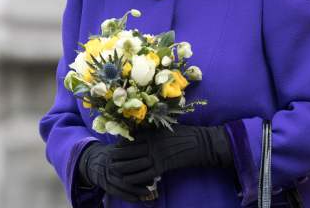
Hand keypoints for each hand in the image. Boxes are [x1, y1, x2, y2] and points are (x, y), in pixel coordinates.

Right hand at [77, 141, 153, 201]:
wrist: (95, 162)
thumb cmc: (114, 152)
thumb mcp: (119, 145)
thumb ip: (130, 143)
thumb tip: (147, 141)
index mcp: (114, 153)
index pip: (128, 156)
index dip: (140, 159)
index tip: (152, 162)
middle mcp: (110, 166)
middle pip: (126, 172)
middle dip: (141, 177)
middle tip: (154, 179)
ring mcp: (107, 177)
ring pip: (123, 185)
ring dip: (136, 190)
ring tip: (148, 192)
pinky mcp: (106, 186)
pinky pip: (117, 193)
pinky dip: (128, 197)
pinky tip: (137, 199)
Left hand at [110, 125, 233, 182]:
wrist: (200, 144)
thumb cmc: (186, 134)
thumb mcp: (168, 129)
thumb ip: (155, 132)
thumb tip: (144, 134)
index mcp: (154, 133)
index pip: (133, 139)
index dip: (123, 144)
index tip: (115, 146)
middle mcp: (153, 144)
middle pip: (131, 151)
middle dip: (119, 156)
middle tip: (110, 159)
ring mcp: (158, 155)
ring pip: (136, 163)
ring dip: (124, 167)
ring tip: (114, 169)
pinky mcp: (163, 166)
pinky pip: (146, 174)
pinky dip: (135, 177)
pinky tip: (127, 179)